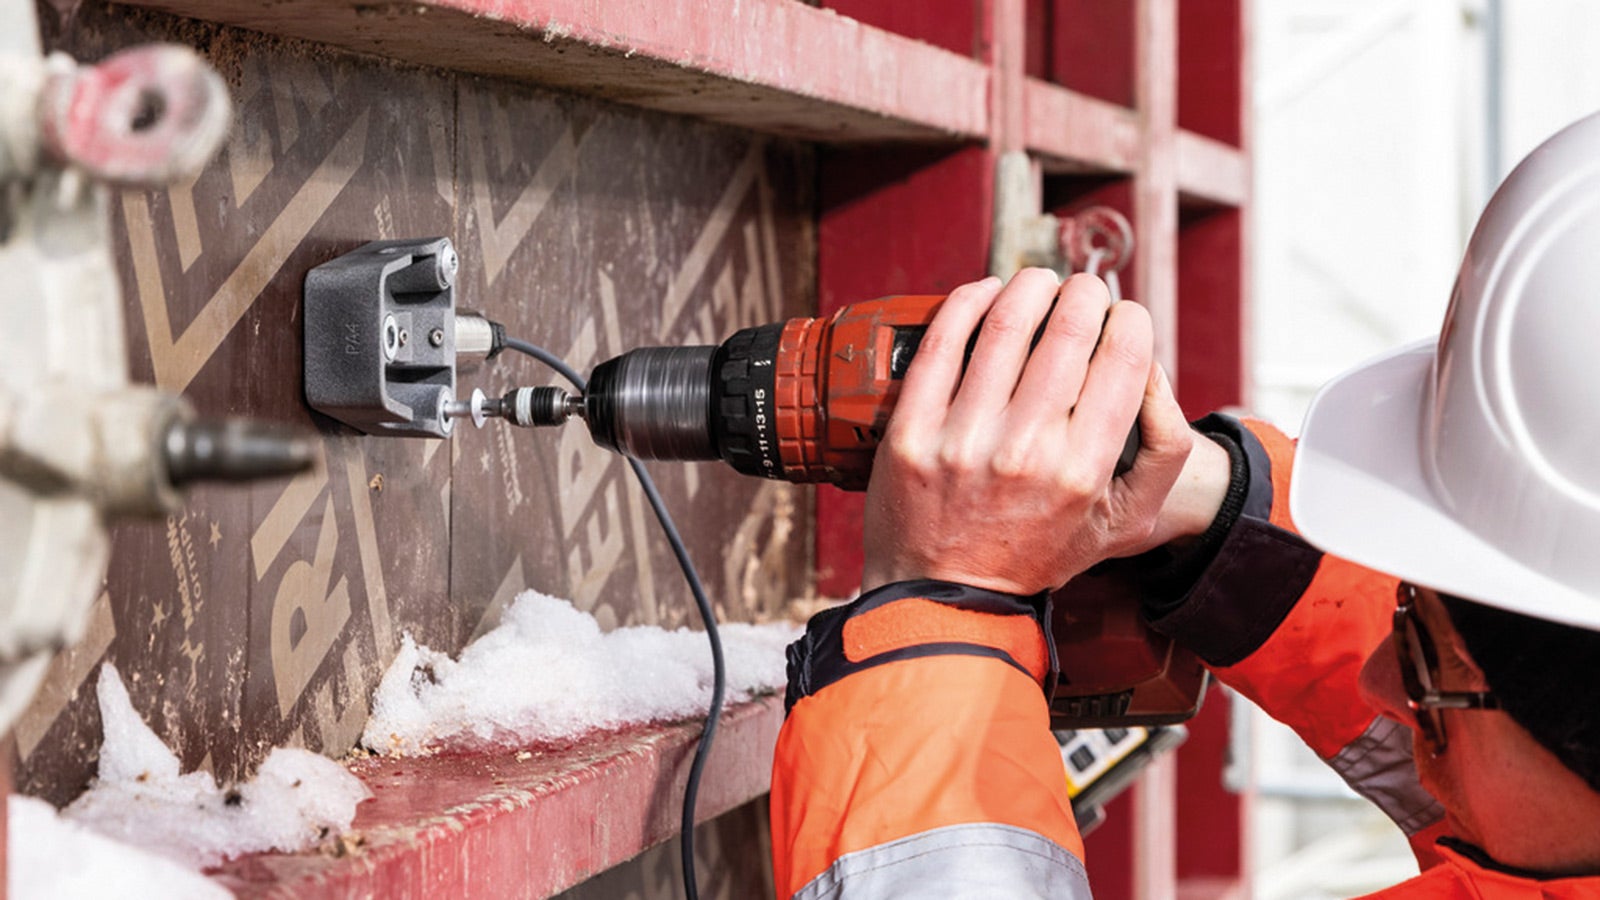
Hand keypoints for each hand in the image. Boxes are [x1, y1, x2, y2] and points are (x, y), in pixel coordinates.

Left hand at [860, 269, 1193, 595]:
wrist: (945, 598)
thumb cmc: (1038, 554)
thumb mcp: (1123, 521)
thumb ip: (1161, 449)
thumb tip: (1148, 365)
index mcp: (1083, 471)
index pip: (1124, 358)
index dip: (1129, 320)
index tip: (1122, 315)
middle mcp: (1025, 451)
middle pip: (1069, 329)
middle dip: (1084, 293)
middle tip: (1082, 291)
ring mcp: (962, 440)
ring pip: (1005, 324)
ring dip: (1029, 286)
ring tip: (1038, 284)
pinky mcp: (910, 432)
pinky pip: (941, 343)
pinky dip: (968, 302)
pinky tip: (985, 293)